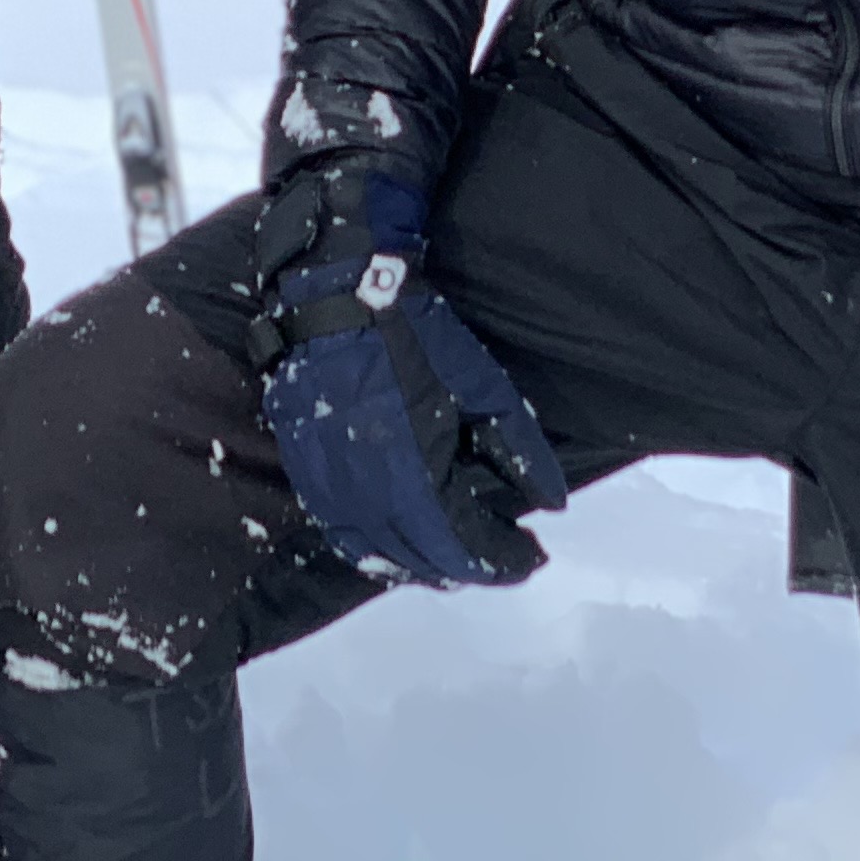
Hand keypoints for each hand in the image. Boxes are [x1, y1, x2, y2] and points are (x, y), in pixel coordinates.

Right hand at [248, 159, 565, 586]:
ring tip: (459, 551)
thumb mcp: (485, 387)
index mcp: (416, 479)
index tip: (534, 552)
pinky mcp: (307, 475)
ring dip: (426, 562)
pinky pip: (345, 535)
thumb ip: (521, 452)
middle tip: (504, 551)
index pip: (466, 547)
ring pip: (382, 555)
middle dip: (471, 564)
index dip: (505, 558)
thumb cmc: (416, 336)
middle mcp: (369, 499)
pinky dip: (380, 549)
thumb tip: (552, 504)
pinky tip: (403, 538)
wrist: (333, 296)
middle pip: (426, 560)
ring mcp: (331, 491)